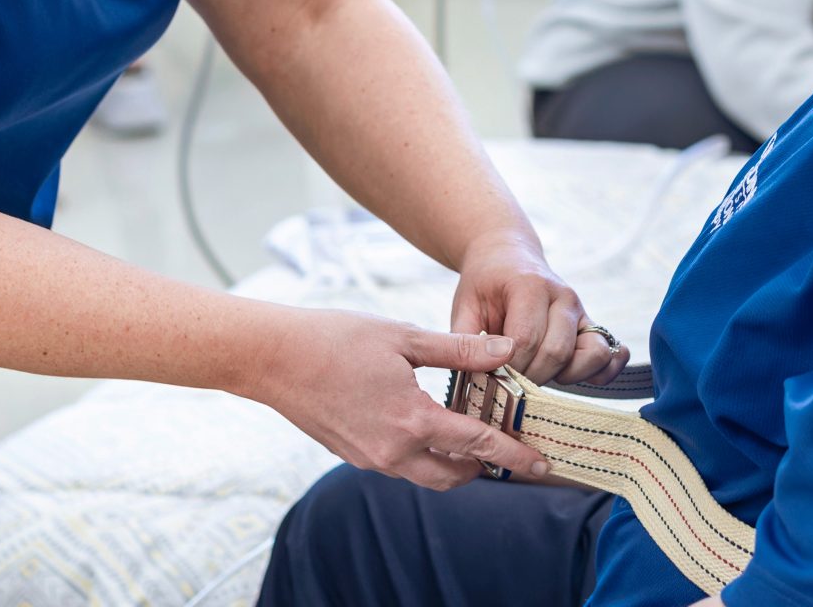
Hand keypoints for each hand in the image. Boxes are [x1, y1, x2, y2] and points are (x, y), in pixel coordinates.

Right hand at [248, 308, 554, 489]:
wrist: (271, 358)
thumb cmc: (335, 339)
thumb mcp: (404, 336)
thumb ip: (460, 350)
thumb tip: (506, 350)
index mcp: (412, 420)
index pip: (478, 446)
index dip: (514, 456)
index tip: (541, 465)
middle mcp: (394, 450)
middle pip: (456, 475)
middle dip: (487, 467)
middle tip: (509, 448)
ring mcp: (371, 458)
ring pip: (428, 476)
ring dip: (455, 464)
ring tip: (473, 436)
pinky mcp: (354, 455)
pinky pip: (402, 467)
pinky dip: (426, 455)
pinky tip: (429, 426)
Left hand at [450, 229, 630, 387]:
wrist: (507, 256)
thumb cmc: (483, 286)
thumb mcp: (464, 307)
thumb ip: (467, 342)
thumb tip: (481, 376)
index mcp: (529, 285)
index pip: (524, 340)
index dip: (507, 367)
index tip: (491, 374)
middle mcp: (563, 296)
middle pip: (556, 352)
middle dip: (530, 378)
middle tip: (509, 379)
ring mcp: (582, 310)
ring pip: (592, 355)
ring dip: (566, 376)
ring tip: (540, 373)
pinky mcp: (592, 325)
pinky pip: (612, 354)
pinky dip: (602, 373)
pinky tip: (572, 376)